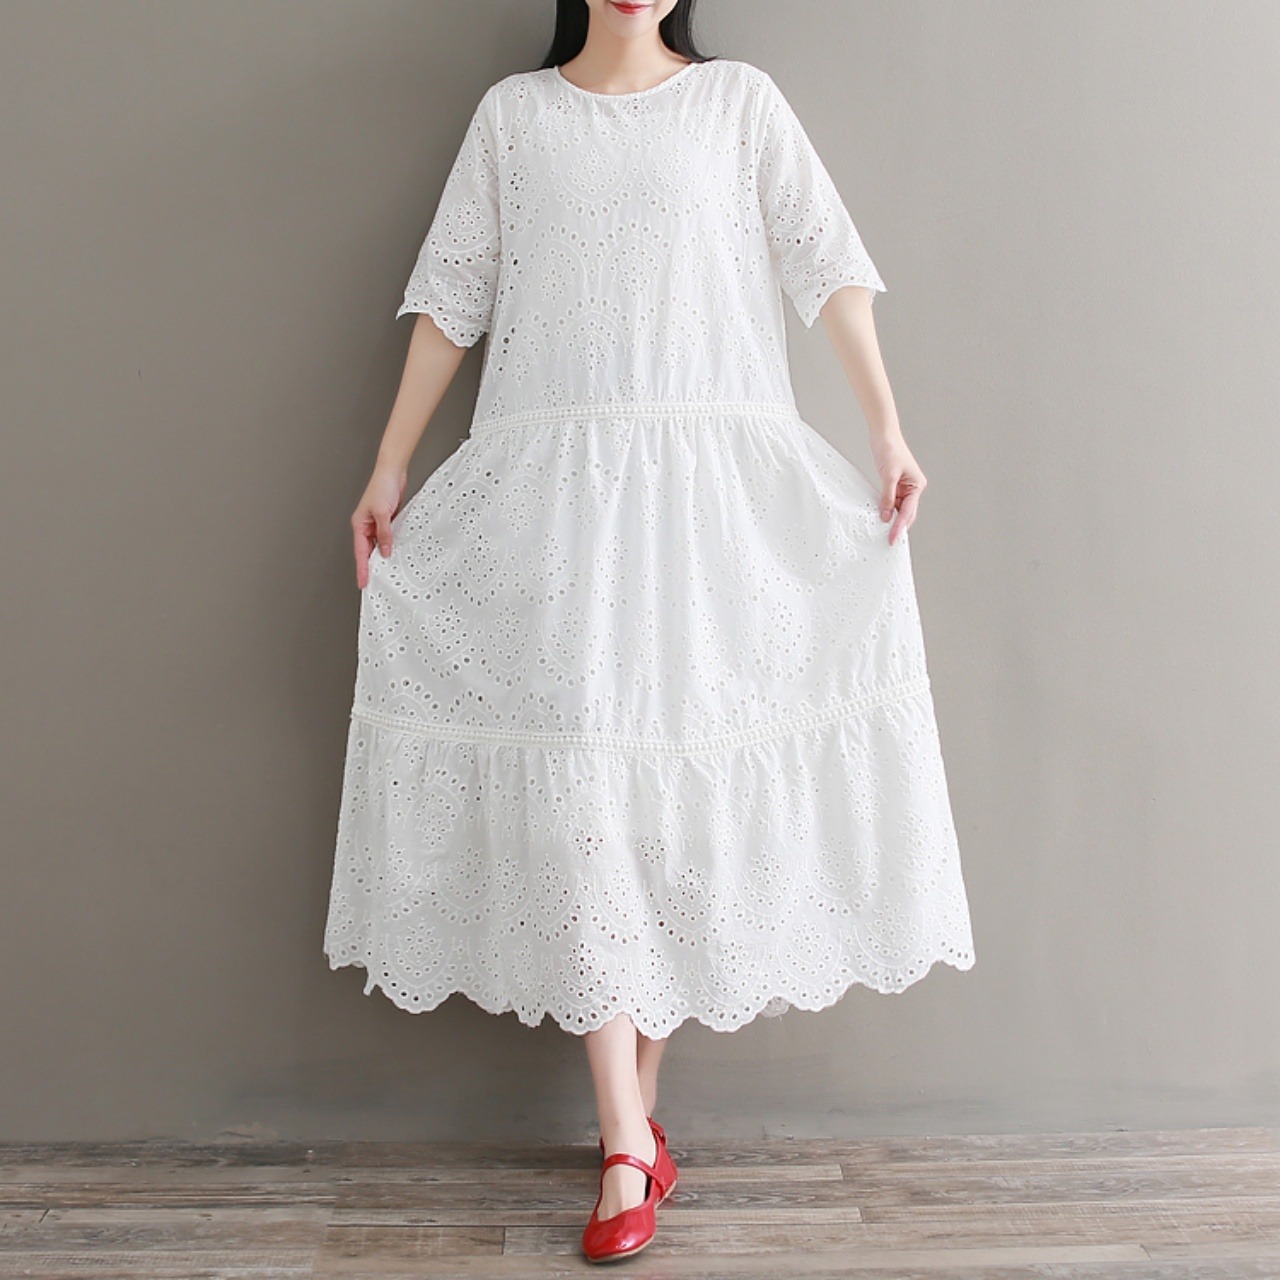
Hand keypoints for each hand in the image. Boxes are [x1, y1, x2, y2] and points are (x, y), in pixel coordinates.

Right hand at [351, 461, 407, 589]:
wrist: (393, 471)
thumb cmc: (382, 486)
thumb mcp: (383, 512)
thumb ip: (384, 533)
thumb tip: (385, 550)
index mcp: (359, 525)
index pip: (360, 552)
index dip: (362, 568)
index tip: (363, 582)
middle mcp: (366, 526)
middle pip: (368, 551)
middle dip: (371, 567)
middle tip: (374, 583)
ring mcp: (377, 524)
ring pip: (378, 546)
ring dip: (382, 557)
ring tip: (387, 573)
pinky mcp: (387, 521)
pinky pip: (387, 538)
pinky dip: (390, 546)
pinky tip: (396, 554)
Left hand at [871, 434, 925, 545]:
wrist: (884, 435)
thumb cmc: (891, 449)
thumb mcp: (888, 475)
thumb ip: (887, 497)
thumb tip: (885, 516)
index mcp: (917, 485)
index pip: (908, 511)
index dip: (900, 526)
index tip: (893, 538)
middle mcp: (913, 488)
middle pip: (906, 513)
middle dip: (898, 526)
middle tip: (889, 541)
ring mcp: (904, 487)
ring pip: (898, 509)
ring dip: (891, 519)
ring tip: (883, 532)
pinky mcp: (894, 485)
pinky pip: (891, 502)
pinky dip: (886, 510)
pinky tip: (880, 517)